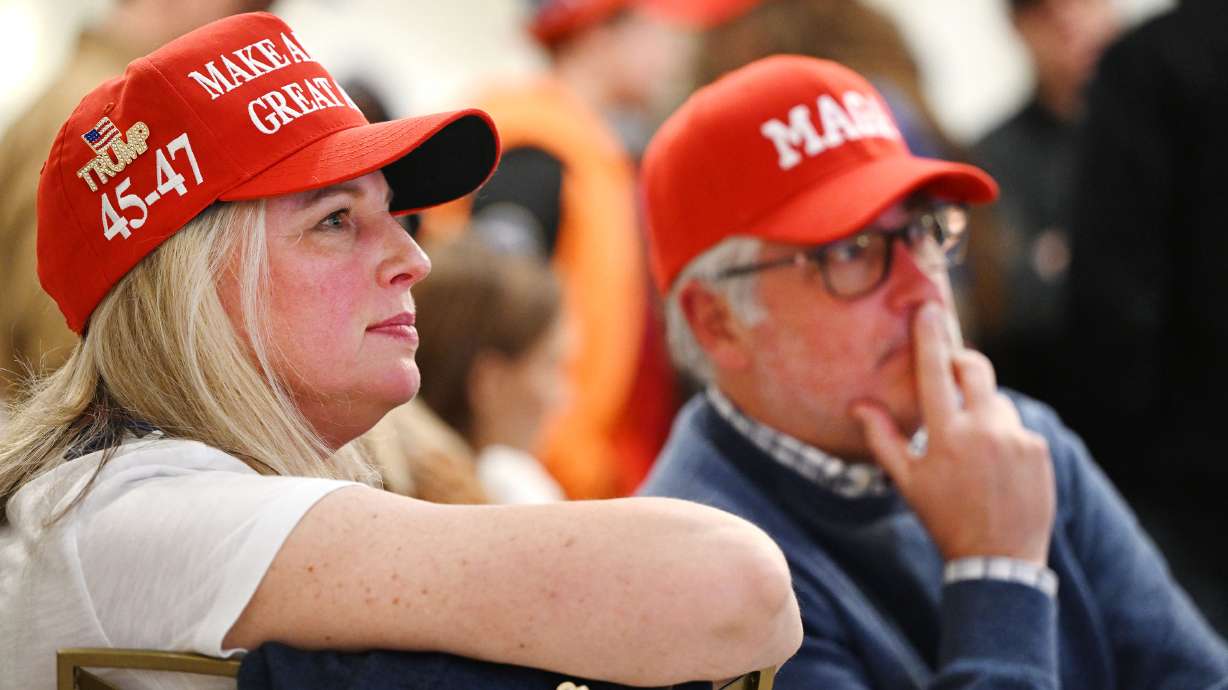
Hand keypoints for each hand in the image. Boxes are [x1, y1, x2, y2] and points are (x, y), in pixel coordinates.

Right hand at [851, 302, 1055, 564]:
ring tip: (973, 449)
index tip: (927, 308)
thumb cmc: (944, 519)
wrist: (999, 558)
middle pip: (976, 369)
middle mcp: (984, 429)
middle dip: (962, 362)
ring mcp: (1016, 437)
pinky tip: (996, 467)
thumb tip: (858, 406)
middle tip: (952, 372)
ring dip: (982, 410)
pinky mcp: (1039, 448)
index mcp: (947, 434)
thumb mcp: (907, 481)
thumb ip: (883, 438)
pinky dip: (1004, 436)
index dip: (930, 336)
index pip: (935, 371)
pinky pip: (1016, 427)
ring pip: (996, 401)